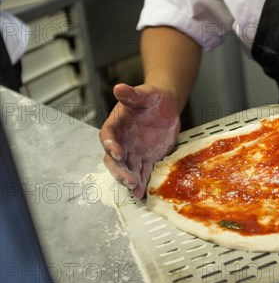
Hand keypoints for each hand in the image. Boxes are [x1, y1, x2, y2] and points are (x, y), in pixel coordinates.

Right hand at [99, 83, 179, 198]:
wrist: (166, 106)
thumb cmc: (152, 97)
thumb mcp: (145, 93)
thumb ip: (132, 94)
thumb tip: (119, 88)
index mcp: (116, 125)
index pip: (108, 137)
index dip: (111, 146)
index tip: (118, 153)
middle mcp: (122, 142)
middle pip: (114, 160)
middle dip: (119, 171)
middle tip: (128, 180)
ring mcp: (134, 152)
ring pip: (128, 169)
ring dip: (131, 181)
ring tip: (136, 191)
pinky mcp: (147, 159)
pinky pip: (144, 172)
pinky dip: (144, 182)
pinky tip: (145, 194)